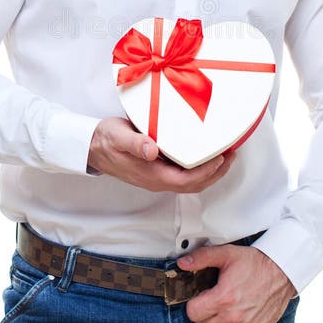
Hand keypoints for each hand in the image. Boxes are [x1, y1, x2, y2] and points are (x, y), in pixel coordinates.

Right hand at [88, 116, 235, 192]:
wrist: (91, 147)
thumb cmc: (105, 140)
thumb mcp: (118, 137)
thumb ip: (136, 144)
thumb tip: (153, 151)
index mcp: (152, 175)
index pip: (187, 180)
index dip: (207, 172)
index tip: (222, 158)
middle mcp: (157, 180)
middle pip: (194, 185)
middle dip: (216, 173)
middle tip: (232, 155)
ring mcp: (157, 177)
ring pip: (191, 181)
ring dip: (210, 171)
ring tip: (224, 155)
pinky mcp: (156, 170)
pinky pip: (183, 174)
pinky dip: (199, 167)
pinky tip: (204, 154)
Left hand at [177, 244, 296, 322]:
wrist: (282, 272)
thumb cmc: (254, 263)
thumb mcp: (227, 254)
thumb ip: (202, 258)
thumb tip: (182, 264)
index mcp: (223, 298)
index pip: (192, 313)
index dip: (195, 302)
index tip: (203, 295)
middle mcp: (233, 318)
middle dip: (203, 313)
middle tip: (213, 300)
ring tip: (223, 309)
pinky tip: (233, 318)